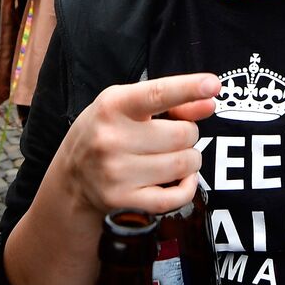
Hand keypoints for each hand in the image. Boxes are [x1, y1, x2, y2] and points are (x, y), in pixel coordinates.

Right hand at [46, 73, 220, 216]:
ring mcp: (116, 173)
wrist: (70, 179)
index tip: (213, 84)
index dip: (188, 88)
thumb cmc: (106, 133)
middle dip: (189, 134)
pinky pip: (176, 196)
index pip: (157, 94)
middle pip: (182, 134)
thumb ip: (171, 101)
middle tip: (175, 136)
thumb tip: (210, 101)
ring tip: (173, 156)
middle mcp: (111, 139)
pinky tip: (180, 179)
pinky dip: (187, 186)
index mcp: (112, 106)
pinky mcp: (123, 200)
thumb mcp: (128, 107)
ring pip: (184, 164)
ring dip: (189, 160)